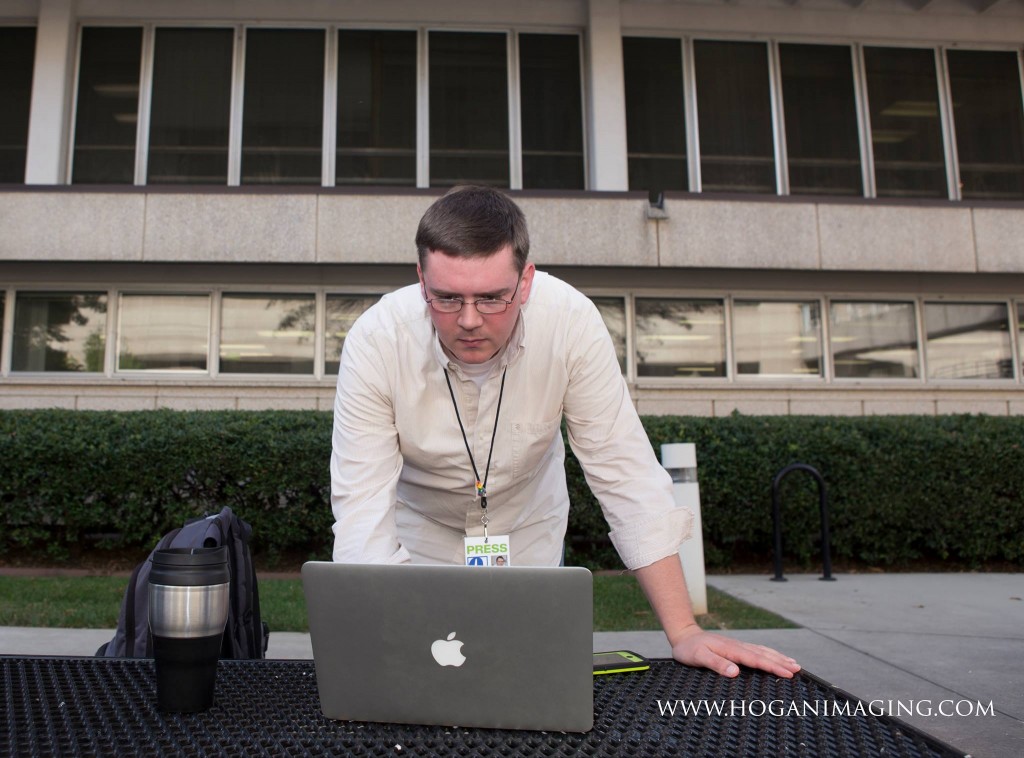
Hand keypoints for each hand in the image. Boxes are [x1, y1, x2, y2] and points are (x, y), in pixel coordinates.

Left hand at [669, 623, 800, 678]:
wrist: (684, 636)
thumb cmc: (689, 649)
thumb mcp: (698, 657)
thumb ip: (716, 664)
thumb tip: (735, 672)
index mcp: (731, 650)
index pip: (756, 660)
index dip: (773, 667)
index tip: (788, 673)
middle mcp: (738, 646)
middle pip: (764, 655)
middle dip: (781, 662)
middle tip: (798, 670)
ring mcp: (738, 646)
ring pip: (762, 651)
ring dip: (779, 657)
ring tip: (794, 664)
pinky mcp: (736, 647)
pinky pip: (757, 650)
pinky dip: (769, 654)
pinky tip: (775, 657)